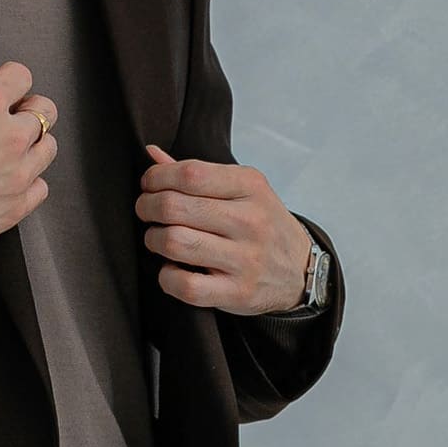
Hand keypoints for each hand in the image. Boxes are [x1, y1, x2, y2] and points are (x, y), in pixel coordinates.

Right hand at [0, 50, 57, 260]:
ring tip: (7, 150)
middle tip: (8, 117)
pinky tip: (7, 179)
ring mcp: (18, 173)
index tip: (0, 85)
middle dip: (28, 108)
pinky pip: (41, 186)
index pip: (22, 76)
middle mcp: (10, 136)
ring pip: (48, 147)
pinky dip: (29, 181)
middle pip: (45, 110)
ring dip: (33, 144)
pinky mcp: (17, 205)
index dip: (8, 78)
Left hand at [136, 142, 311, 313]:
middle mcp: (250, 221)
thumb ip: (197, 174)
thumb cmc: (261, 225)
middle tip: (147, 212)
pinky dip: (167, 277)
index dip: (156, 178)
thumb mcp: (241, 190)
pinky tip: (173, 268)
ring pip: (174, 243)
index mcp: (250, 186)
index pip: (189, 173)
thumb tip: (151, 154)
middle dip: (147, 207)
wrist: (300, 272)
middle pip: (173, 207)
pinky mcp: (237, 292)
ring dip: (154, 240)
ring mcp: (245, 259)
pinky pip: (185, 285)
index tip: (149, 185)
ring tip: (159, 239)